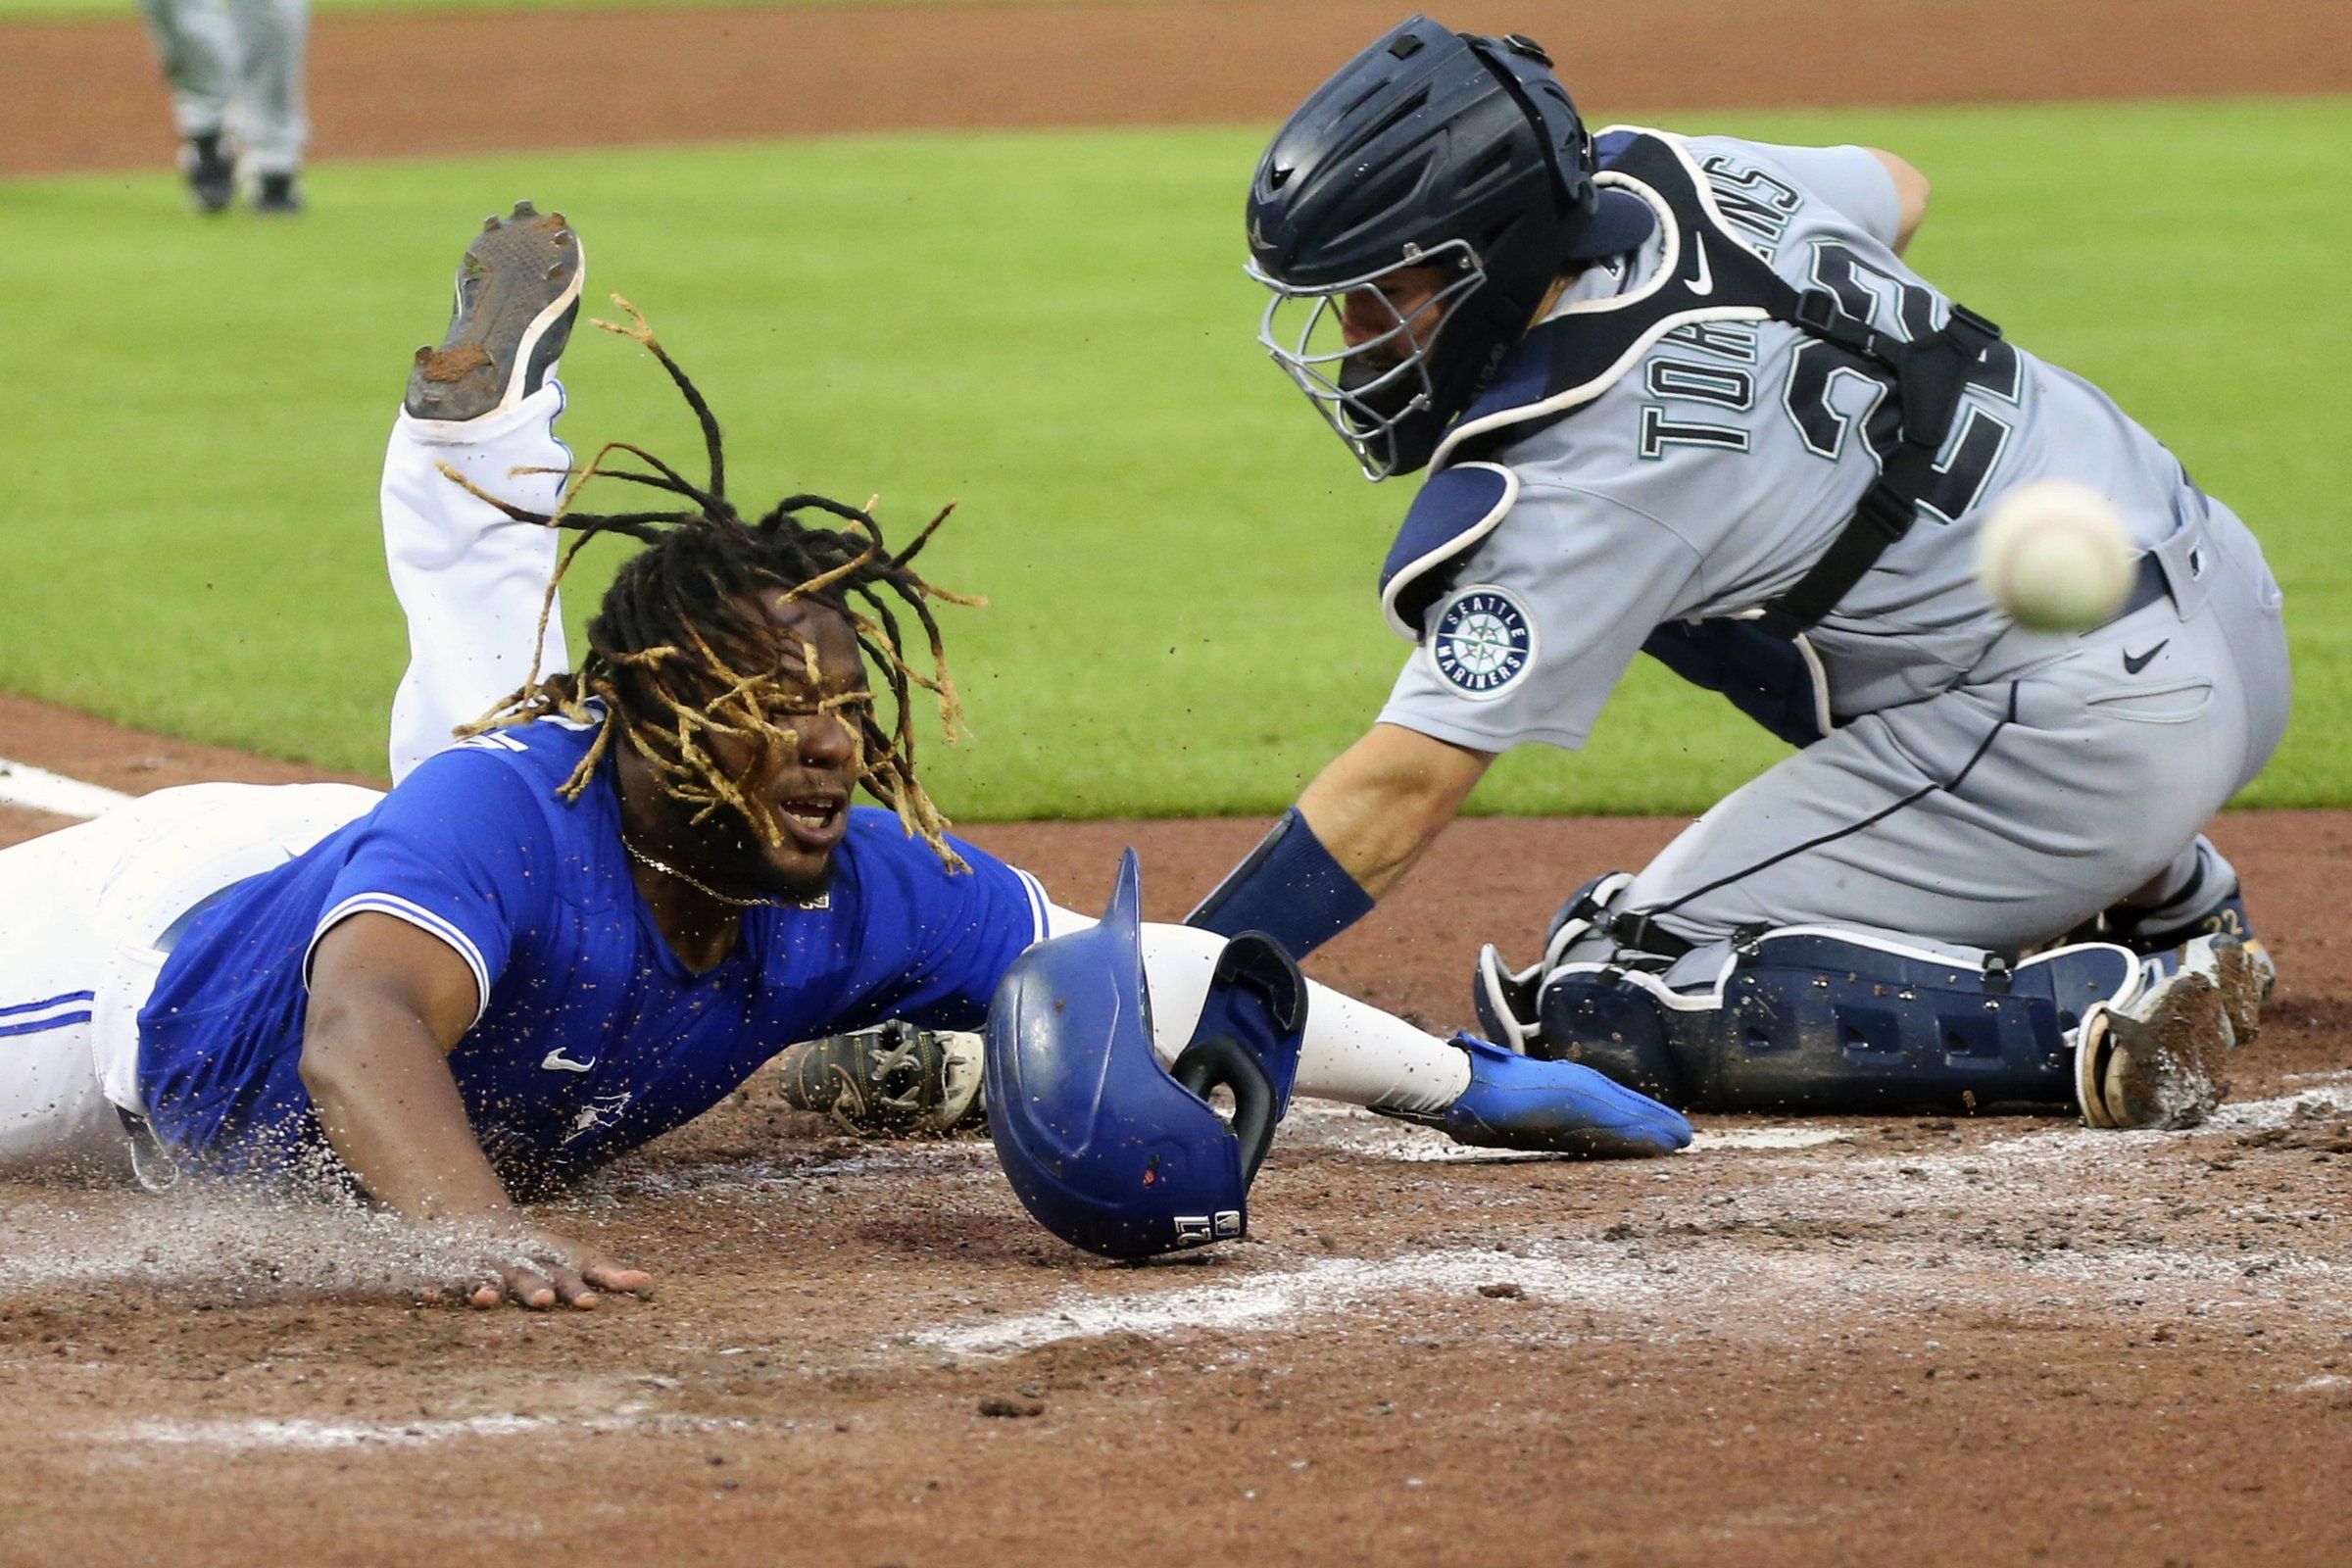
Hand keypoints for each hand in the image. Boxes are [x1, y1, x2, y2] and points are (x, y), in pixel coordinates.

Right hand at [431, 1223, 653, 1310]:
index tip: (594, 1302)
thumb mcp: (574, 1257)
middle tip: (544, 1301)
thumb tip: (652, 1282)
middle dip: (537, 1288)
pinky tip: (428, 1296)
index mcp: (553, 1259)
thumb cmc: (538, 1252)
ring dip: (488, 1288)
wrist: (476, 1221)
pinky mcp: (455, 1270)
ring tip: (488, 1300)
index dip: (583, 1281)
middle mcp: (521, 1262)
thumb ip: (609, 1272)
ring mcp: (487, 1266)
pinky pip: (443, 1281)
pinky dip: (434, 1287)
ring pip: (487, 1278)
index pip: (577, 1267)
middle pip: (532, 1276)